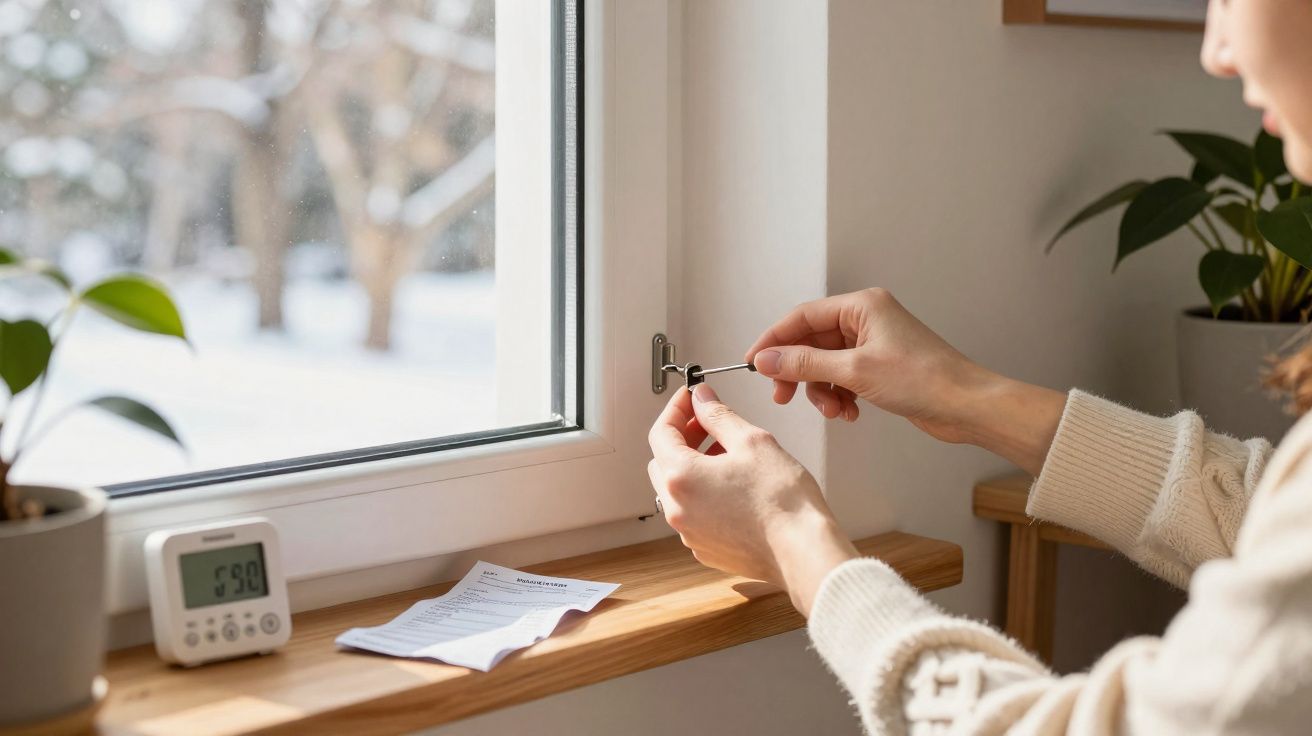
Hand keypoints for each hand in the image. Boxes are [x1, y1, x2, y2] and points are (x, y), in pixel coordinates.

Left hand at [647, 384, 857, 615]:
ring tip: (726, 453)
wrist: (802, 551)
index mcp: (681, 478)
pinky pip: (693, 513)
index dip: (676, 408)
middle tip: (708, 422)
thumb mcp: (752, 441)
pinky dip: (704, 493)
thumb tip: (701, 399)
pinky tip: (732, 485)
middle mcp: (677, 509)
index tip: (691, 397)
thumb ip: (719, 415)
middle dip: (683, 436)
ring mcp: (689, 533)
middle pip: (663, 461)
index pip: (661, 432)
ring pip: (678, 489)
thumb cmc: (783, 502)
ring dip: (693, 465)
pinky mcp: (706, 549)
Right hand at [745, 288, 1065, 474]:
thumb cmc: (924, 380)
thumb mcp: (854, 371)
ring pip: (826, 364)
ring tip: (835, 410)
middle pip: (812, 342)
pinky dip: (840, 395)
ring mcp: (874, 343)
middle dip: (798, 372)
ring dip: (823, 391)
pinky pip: (844, 378)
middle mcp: (867, 319)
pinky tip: (851, 412)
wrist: (966, 406)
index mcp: (862, 305)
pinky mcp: (881, 366)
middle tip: (784, 396)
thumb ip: (804, 364)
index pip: (802, 317)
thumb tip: (766, 359)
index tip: (753, 363)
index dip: (774, 340)